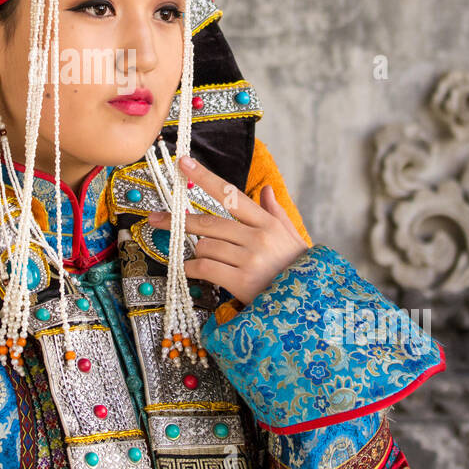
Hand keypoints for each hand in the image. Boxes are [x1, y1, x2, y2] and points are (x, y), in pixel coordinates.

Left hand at [145, 154, 310, 306]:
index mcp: (268, 223)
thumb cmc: (298, 270)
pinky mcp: (242, 281)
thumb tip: (266, 190)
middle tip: (155, 218)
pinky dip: (193, 269)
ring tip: (203, 261)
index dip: (205, 177)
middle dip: (178, 220)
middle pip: (208, 222)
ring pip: (204, 246)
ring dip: (196, 253)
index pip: (230, 194)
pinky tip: (193, 272)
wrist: (313, 305)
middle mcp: (258, 237)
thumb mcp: (292, 238)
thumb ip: (276, 213)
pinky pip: (204, 268)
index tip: (183, 163)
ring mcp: (250, 259)